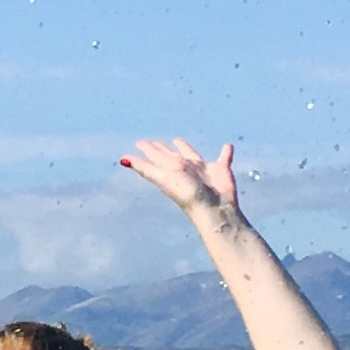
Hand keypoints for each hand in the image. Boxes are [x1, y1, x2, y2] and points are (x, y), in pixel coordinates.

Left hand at [120, 136, 242, 230]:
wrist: (213, 209)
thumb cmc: (186, 194)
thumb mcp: (162, 177)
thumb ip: (144, 167)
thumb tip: (122, 159)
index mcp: (171, 169)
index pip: (157, 157)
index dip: (148, 150)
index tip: (141, 143)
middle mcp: (186, 169)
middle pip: (172, 155)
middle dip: (163, 149)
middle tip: (156, 142)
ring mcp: (203, 170)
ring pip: (193, 155)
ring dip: (186, 148)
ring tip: (179, 141)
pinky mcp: (221, 170)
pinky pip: (224, 158)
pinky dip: (226, 152)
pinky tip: (228, 146)